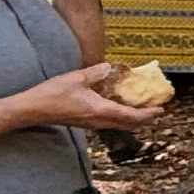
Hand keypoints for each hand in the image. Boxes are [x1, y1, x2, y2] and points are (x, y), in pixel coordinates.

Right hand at [23, 61, 154, 133]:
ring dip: (133, 119)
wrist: (32, 110)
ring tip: (143, 110)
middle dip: (145, 119)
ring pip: (119, 125)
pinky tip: (120, 108)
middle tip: (157, 110)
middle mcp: (98, 121)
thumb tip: (109, 67)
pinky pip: (110, 122)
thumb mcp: (76, 78)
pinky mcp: (85, 123)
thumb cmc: (52, 94)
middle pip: (128, 124)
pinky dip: (121, 117)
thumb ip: (95, 73)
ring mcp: (91, 124)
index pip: (131, 116)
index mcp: (100, 110)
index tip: (161, 110)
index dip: (148, 114)